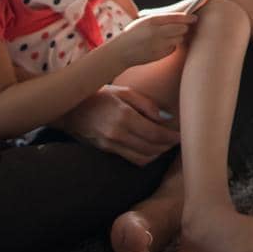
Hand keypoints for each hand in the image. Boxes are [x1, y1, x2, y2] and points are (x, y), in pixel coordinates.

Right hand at [58, 85, 179, 165]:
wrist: (70, 109)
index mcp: (124, 116)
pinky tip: (152, 150)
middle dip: (168, 146)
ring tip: (167, 145)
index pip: (155, 133)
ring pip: (143, 158)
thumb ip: (147, 104)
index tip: (181, 135)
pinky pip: (132, 159)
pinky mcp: (106, 151)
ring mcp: (111, 145)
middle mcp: (118, 134)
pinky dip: (145, 158)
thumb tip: (166, 118)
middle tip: (178, 141)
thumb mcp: (124, 92)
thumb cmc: (100, 95)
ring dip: (158, 154)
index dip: (171, 137)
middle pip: (151, 148)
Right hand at [110, 12, 196, 67]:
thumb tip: (181, 17)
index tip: (194, 18)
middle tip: (183, 27)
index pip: (175, 18)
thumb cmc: (133, 34)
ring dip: (177, 37)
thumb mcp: (144, 21)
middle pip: (181, 29)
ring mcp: (158, 45)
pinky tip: (162, 44)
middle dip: (184, 27)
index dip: (187, 18)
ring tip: (168, 36)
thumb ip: (161, 19)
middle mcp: (156, 33)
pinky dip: (171, 46)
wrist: (120, 52)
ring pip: (178, 39)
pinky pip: (172, 48)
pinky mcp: (159, 55)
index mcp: (152, 21)